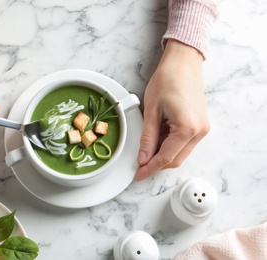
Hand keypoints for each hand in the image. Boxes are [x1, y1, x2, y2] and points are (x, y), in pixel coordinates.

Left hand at [136, 39, 209, 180]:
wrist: (183, 62)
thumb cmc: (167, 80)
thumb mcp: (152, 111)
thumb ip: (147, 139)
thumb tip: (143, 159)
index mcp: (187, 129)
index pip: (166, 158)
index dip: (150, 168)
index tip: (138, 175)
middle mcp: (199, 132)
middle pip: (175, 160)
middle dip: (156, 165)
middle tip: (139, 166)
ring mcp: (202, 129)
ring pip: (181, 154)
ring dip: (163, 155)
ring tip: (146, 150)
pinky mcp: (200, 125)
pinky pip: (184, 144)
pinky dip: (170, 146)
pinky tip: (157, 140)